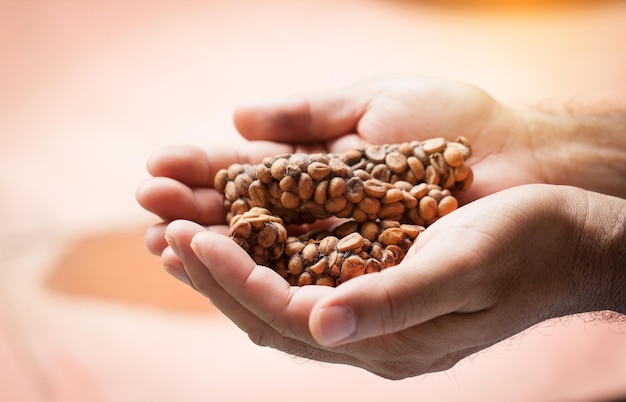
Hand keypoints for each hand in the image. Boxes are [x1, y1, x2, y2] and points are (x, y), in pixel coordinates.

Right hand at [136, 75, 544, 254]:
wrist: (522, 156)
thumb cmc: (455, 121)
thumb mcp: (373, 102)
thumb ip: (309, 112)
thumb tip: (237, 116)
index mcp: (325, 172)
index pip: (252, 177)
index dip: (206, 177)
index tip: (158, 173)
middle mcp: (329, 216)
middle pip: (252, 221)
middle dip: (197, 214)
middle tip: (147, 210)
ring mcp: (348, 250)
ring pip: (271, 256)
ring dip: (217, 250)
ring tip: (166, 243)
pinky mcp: (372, 278)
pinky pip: (312, 282)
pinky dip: (266, 278)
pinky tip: (222, 273)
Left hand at [161, 184, 625, 378]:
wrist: (567, 240)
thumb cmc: (525, 246)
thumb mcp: (463, 267)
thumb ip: (393, 302)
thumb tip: (320, 326)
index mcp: (389, 341)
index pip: (289, 317)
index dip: (237, 281)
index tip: (194, 238)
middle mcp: (371, 336)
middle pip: (271, 315)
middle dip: (215, 278)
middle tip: (168, 236)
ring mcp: (372, 316)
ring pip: (279, 300)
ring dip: (230, 271)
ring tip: (184, 237)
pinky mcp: (376, 288)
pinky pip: (304, 280)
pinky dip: (264, 259)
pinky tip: (241, 235)